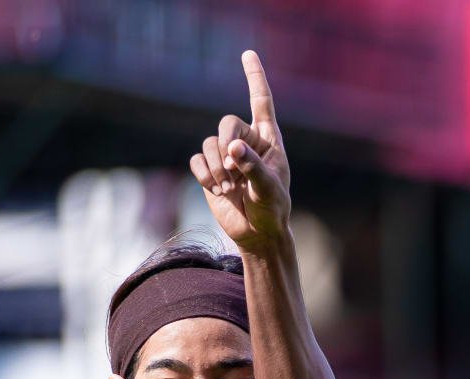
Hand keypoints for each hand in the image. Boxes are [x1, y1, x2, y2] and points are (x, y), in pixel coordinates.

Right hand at [190, 50, 290, 249]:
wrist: (258, 234)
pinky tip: (217, 191)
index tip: (247, 53)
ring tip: (229, 189)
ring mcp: (226, 156)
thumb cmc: (272, 210)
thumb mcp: (269, 189)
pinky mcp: (210, 171)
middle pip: (226, 123)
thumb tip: (232, 148)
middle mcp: (246, 143)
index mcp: (268, 140)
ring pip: (209, 144)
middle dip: (226, 146)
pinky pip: (197, 160)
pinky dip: (204, 175)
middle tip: (234, 173)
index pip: (261, 102)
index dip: (254, 77)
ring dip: (216, 168)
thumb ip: (253, 167)